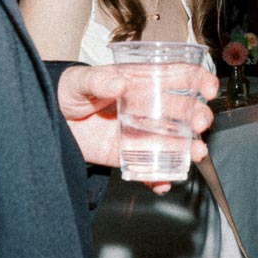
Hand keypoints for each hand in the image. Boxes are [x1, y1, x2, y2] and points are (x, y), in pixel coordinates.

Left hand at [55, 64, 218, 191]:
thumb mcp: (78, 81)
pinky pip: (150, 168)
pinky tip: (163, 182)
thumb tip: (118, 83)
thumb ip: (97, 80)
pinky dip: (159, 177)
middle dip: (198, 116)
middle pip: (183, 110)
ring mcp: (141, 133)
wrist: (48, 121)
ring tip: (195, 154)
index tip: (208, 88)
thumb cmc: (66, 92)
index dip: (198, 79)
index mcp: (140, 81)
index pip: (177, 75)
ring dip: (189, 148)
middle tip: (200, 124)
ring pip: (174, 141)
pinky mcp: (129, 155)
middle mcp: (148, 107)